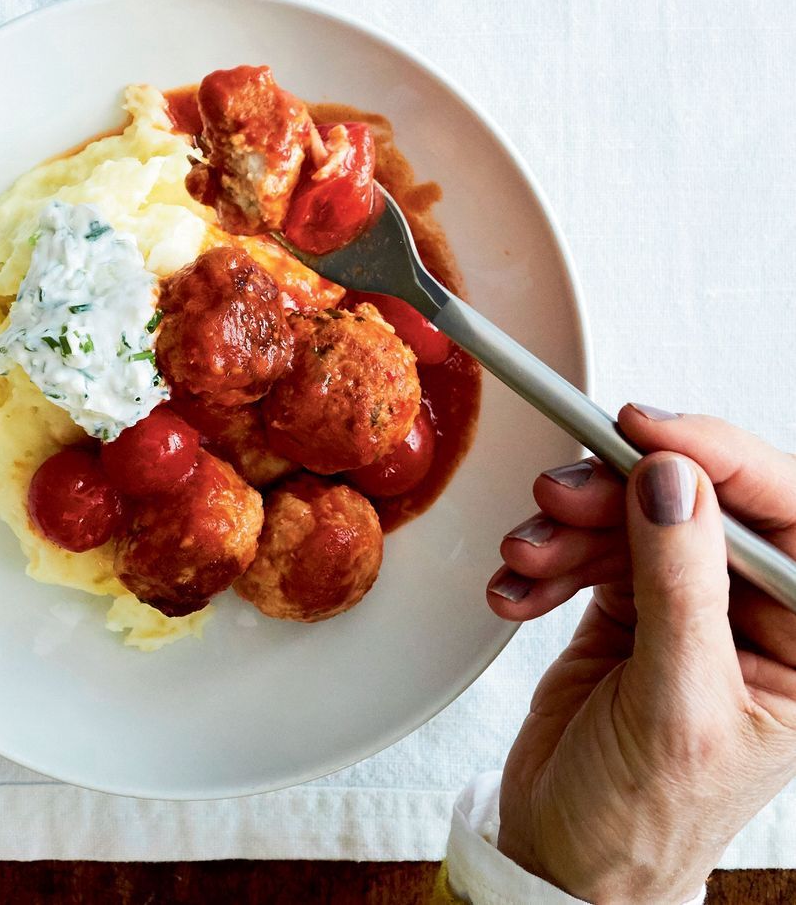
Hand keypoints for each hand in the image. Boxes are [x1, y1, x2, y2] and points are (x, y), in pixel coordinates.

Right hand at [485, 404, 795, 901]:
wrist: (565, 856)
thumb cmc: (645, 819)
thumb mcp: (674, 707)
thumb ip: (680, 588)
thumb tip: (673, 483)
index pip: (789, 515)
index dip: (720, 458)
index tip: (646, 432)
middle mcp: (758, 617)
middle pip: (699, 502)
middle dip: (622, 494)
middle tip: (562, 495)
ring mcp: (691, 608)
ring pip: (636, 517)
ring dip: (570, 529)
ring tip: (529, 559)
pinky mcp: (631, 608)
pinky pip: (590, 548)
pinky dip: (547, 562)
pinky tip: (519, 590)